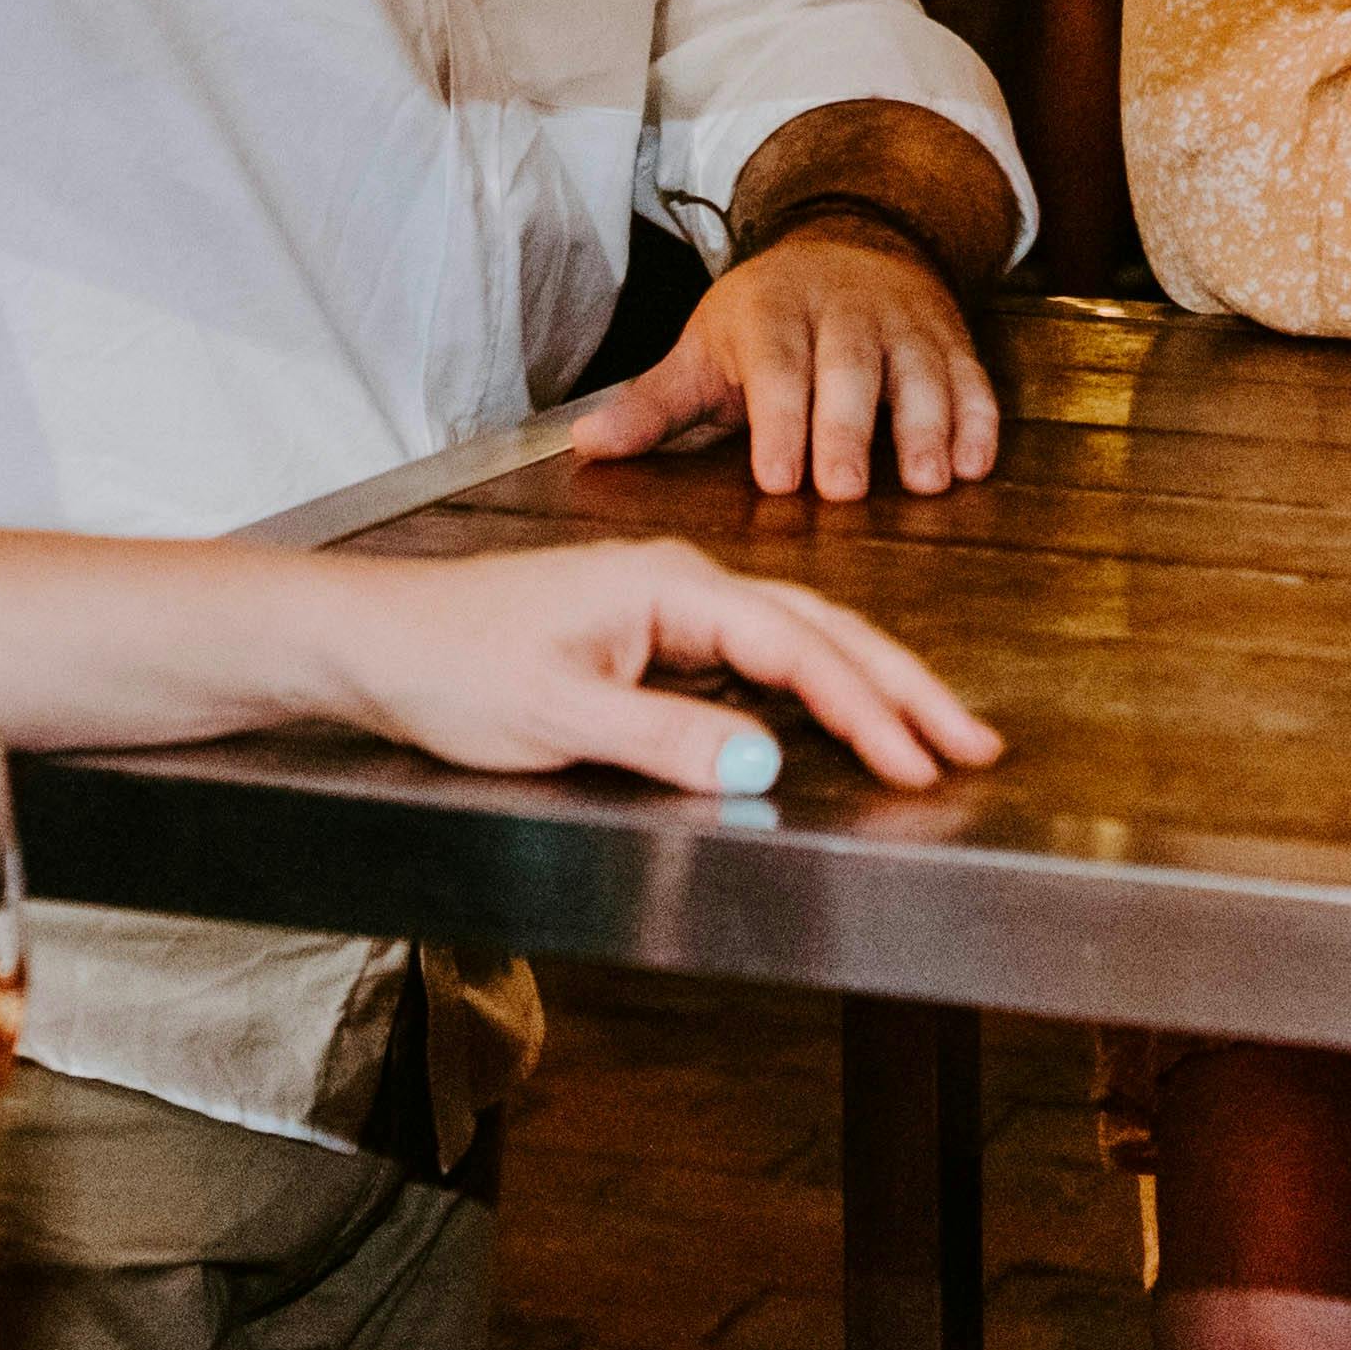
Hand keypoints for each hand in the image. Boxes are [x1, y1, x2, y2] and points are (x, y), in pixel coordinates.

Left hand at [326, 533, 999, 797]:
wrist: (374, 640)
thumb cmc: (450, 667)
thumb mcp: (556, 718)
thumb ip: (666, 742)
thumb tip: (767, 766)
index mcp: (668, 587)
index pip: (796, 652)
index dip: (867, 711)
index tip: (923, 763)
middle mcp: (679, 583)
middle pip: (820, 630)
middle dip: (903, 687)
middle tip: (977, 742)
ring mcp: (666, 605)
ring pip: (794, 640)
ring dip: (867, 686)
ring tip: (934, 734)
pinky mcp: (648, 633)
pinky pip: (754, 658)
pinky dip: (811, 688)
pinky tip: (835, 722)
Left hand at [574, 222, 1002, 500]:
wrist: (852, 244)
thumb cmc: (767, 319)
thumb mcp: (704, 350)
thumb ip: (655, 405)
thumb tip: (586, 448)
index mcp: (772, 314)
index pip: (775, 366)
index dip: (778, 421)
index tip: (775, 478)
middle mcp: (842, 313)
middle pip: (848, 370)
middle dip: (848, 429)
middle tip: (845, 492)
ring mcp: (903, 325)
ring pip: (918, 371)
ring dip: (928, 425)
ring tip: (929, 484)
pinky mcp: (951, 341)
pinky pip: (972, 377)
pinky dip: (979, 418)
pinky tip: (978, 463)